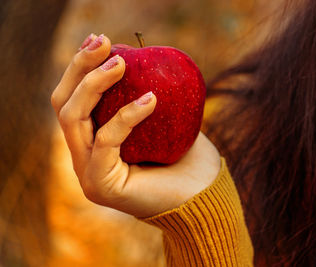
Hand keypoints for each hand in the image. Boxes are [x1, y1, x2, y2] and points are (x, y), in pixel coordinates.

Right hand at [51, 34, 220, 217]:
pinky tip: (152, 99)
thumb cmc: (188, 159)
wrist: (204, 198)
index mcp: (95, 143)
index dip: (80, 68)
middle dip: (80, 68)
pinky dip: (126, 116)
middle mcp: (85, 158)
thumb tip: (140, 59)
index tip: (99, 40)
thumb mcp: (165, 119)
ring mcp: (88, 173)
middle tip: (103, 41)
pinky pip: (107, 141)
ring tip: (122, 62)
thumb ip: (146, 95)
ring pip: (73, 119)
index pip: (75, 101)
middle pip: (64, 105)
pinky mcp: (101, 185)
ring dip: (94, 84)